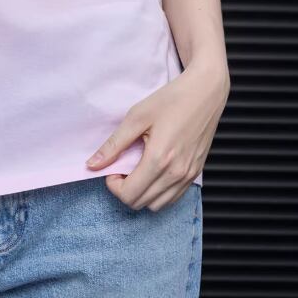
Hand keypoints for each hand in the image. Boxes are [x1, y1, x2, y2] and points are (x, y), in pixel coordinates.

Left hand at [84, 56, 229, 210]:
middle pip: (140, 203)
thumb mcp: (136, 116)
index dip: (113, 185)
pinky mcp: (196, 173)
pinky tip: (153, 171)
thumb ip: (114, 144)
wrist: (205, 92)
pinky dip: (158, 192)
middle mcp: (176, 173)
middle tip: (122, 167)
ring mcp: (188, 176)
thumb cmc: (171, 100)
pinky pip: (172, 197)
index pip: (129, 195)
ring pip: (157, 205)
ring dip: (141, 193)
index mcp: (159, 159)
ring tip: (137, 169)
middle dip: (124, 189)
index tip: (112, 168)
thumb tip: (92, 164)